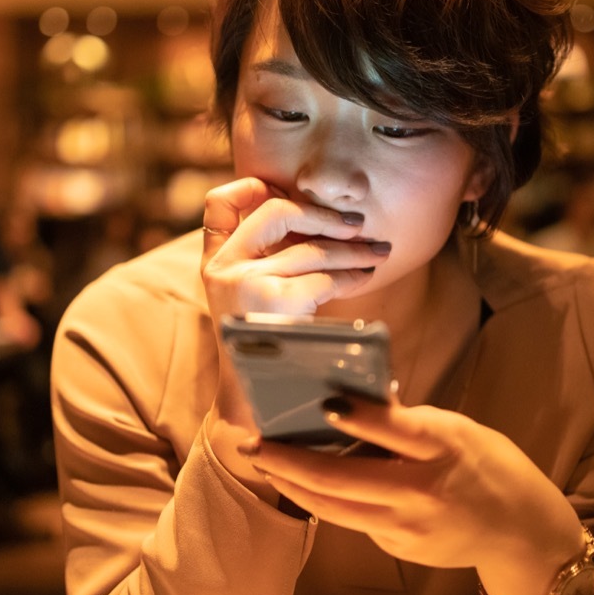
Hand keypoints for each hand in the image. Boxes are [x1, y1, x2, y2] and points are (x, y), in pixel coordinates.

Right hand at [199, 177, 389, 496]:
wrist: (251, 408)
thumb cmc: (263, 353)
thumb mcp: (249, 302)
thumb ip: (265, 263)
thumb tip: (316, 219)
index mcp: (214, 265)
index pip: (218, 204)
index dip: (251, 186)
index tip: (283, 188)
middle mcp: (222, 269)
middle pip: (276, 212)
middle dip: (324, 214)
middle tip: (357, 224)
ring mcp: (242, 283)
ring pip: (310, 248)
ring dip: (353, 248)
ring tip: (379, 252)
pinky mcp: (270, 302)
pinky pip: (322, 276)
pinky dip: (352, 274)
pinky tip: (367, 275)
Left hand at [241, 393, 581, 586]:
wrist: (519, 531)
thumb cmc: (487, 464)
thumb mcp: (457, 429)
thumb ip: (408, 422)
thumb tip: (351, 402)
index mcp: (445, 448)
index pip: (395, 430)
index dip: (359, 417)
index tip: (323, 404)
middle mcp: (423, 492)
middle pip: (343, 480)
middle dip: (289, 461)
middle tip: (253, 443)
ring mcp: (408, 527)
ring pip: (335, 507)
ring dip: (293, 484)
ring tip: (265, 462)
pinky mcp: (399, 548)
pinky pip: (354, 519)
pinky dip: (326, 499)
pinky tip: (304, 483)